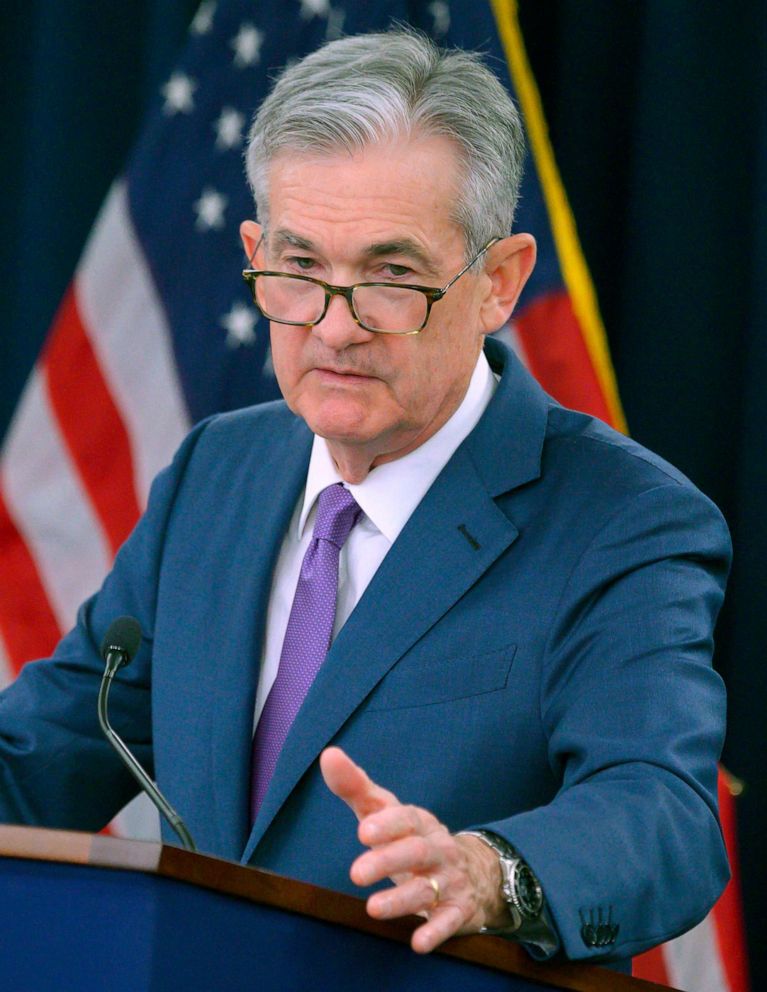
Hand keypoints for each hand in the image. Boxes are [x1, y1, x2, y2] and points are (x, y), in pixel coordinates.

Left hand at [319, 746, 511, 952]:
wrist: (474, 872)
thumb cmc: (412, 838)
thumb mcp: (387, 812)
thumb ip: (356, 787)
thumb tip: (328, 755)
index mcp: (418, 822)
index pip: (406, 818)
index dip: (387, 824)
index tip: (363, 831)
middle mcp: (436, 848)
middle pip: (415, 852)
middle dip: (387, 861)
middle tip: (356, 873)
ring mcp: (449, 880)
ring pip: (427, 889)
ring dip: (401, 900)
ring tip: (373, 909)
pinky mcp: (459, 910)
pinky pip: (449, 921)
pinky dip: (435, 931)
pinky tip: (417, 942)